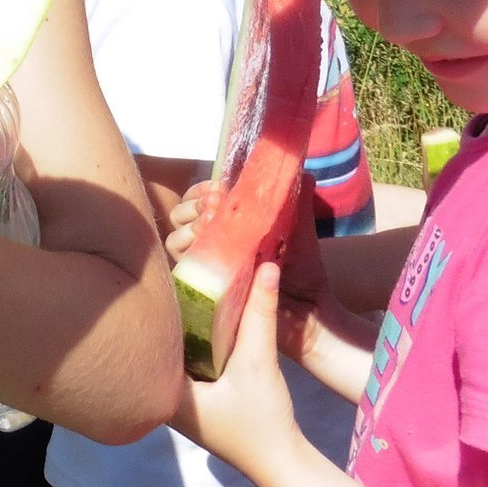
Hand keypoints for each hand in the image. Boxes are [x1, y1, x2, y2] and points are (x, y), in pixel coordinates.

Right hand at [168, 174, 329, 366]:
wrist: (311, 315)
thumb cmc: (306, 274)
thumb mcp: (301, 231)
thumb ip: (299, 201)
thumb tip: (305, 171)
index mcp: (232, 229)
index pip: (200, 202)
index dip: (202, 190)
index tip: (218, 186)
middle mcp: (215, 247)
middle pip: (180, 216)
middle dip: (193, 203)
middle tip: (214, 202)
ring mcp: (210, 269)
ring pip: (176, 239)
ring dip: (190, 223)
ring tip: (211, 219)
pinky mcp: (208, 291)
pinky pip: (185, 268)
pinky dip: (192, 250)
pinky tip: (211, 241)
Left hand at [171, 261, 308, 480]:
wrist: (282, 464)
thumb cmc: (263, 421)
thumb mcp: (259, 363)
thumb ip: (259, 315)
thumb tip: (265, 266)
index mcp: (164, 394)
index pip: (149, 341)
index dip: (155, 308)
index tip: (161, 274)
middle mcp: (164, 399)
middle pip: (160, 345)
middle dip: (169, 313)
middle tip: (174, 272)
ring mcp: (180, 403)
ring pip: (175, 353)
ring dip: (185, 327)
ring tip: (189, 286)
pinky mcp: (197, 403)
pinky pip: (189, 362)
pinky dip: (197, 342)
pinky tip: (207, 317)